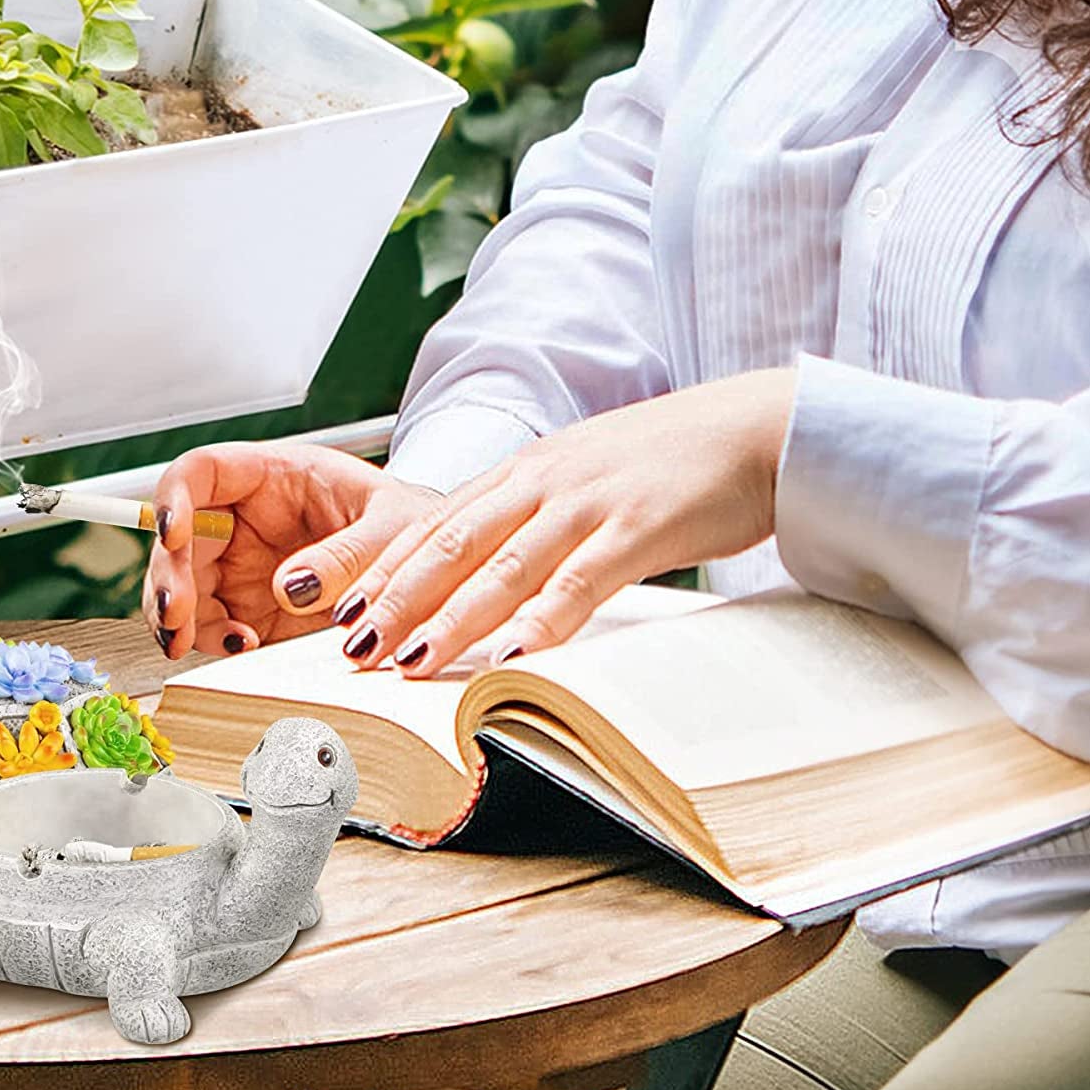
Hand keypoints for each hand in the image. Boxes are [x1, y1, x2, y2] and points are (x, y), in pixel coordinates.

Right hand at [143, 443, 441, 658]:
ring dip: (176, 617)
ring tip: (197, 642)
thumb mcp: (394, 526)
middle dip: (168, 576)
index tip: (174, 534)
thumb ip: (347, 553)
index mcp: (272, 477)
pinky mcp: (250, 610)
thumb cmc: (413, 524)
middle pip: (179, 539)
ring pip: (182, 587)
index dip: (174, 498)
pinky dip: (207, 641)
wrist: (432, 568)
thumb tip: (292, 587)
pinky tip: (238, 648)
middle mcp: (244, 520)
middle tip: (177, 613)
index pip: (202, 472)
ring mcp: (242, 568)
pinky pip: (209, 627)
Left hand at [334, 369, 796, 676]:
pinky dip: (543, 621)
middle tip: (346, 643)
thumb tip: (482, 573)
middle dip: (392, 595)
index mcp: (524, 470)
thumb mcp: (582, 479)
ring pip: (501, 564)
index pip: (432, 519)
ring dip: (450, 616)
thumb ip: (532, 519)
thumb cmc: (668, 462)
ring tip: (407, 662)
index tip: (332, 602)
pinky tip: (514, 657)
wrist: (756, 427)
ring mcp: (588, 502)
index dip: (379, 563)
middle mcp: (543, 481)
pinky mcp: (640, 527)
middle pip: (449, 542)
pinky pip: (581, 580)